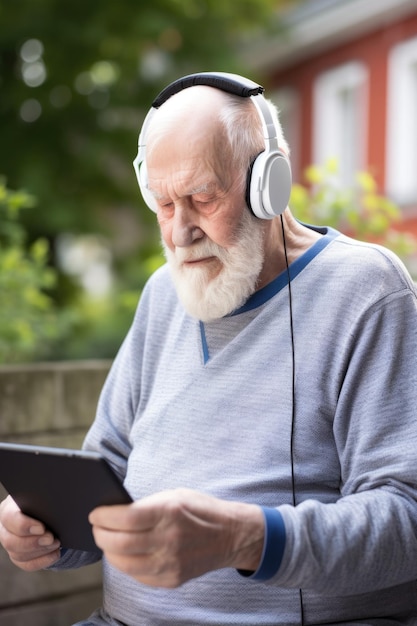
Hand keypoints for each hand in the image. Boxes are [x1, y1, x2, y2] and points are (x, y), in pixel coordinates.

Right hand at [0, 495, 60, 570]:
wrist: (46, 509)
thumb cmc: (43, 499)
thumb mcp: (43, 495)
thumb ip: (46, 498)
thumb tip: (62, 506)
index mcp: (8, 508)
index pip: (9, 518)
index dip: (24, 525)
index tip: (42, 528)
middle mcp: (5, 528)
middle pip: (10, 541)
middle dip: (33, 542)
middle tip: (51, 539)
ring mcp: (11, 543)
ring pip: (18, 555)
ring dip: (40, 551)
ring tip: (56, 544)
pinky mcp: (18, 556)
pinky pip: (27, 564)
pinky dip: (42, 561)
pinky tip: (55, 554)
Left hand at [89, 488, 263, 587]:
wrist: (231, 535)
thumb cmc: (200, 510)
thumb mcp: (175, 495)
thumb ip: (146, 504)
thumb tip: (114, 512)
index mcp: (169, 512)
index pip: (126, 518)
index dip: (104, 516)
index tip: (94, 513)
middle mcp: (169, 539)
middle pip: (120, 543)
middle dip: (100, 535)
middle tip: (95, 527)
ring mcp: (170, 563)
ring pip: (124, 564)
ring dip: (109, 552)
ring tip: (106, 541)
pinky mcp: (171, 580)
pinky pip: (137, 575)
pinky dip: (125, 564)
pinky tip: (123, 553)